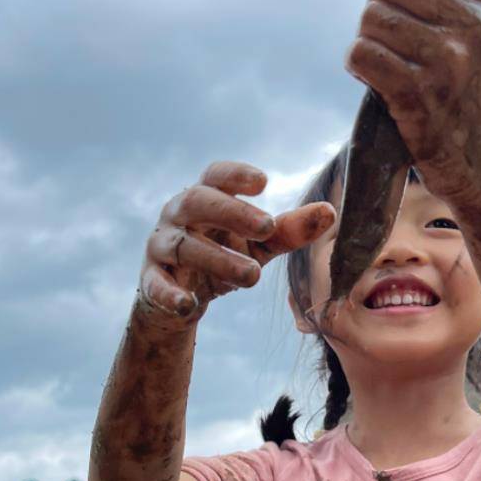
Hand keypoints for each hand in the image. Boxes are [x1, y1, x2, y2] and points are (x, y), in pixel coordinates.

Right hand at [138, 161, 335, 328]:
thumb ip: (289, 229)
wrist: (182, 298)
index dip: (236, 175)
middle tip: (268, 226)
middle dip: (232, 212)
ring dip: (219, 259)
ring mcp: (162, 246)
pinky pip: (156, 285)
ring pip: (186, 246)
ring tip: (254, 275)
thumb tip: (329, 212)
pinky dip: (170, 295)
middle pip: (198, 202)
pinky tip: (189, 304)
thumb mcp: (260, 244)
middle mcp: (179, 215)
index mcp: (206, 198)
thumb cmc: (224, 255)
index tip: (263, 181)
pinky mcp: (151, 280)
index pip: (216, 176)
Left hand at [344, 0, 480, 203]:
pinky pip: (363, 54)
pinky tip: (368, 77)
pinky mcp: (416, 95)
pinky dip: (356, 64)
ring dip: (365, 39)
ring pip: (373, 18)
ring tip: (378, 61)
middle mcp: (471, 31)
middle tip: (382, 34)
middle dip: (377, 3)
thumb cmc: (467, 101)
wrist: (478, 165)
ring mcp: (445, 63)